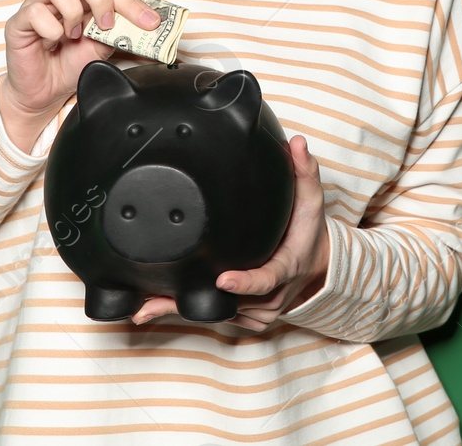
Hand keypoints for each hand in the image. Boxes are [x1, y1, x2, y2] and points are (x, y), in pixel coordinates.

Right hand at [0, 0, 160, 124]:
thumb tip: (143, 23)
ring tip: (74, 34)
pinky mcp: (18, 22)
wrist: (44, 93)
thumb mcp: (103, 47)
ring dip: (71, 10)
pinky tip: (52, 43)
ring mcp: (36, 4)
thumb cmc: (70, 64)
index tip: (149, 22)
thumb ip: (118, 31)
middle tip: (105, 24)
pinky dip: (50, 29)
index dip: (130, 1)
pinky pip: (34, 11)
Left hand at [133, 135, 329, 332]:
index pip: (267, 279)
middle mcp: (273, 297)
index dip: (244, 283)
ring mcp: (259, 313)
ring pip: (218, 314)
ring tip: (144, 307)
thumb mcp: (312, 200)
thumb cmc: (308, 231)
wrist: (317, 267)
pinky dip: (189, 312)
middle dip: (190, 302)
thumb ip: (305, 170)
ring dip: (182, 310)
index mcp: (287, 267)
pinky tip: (159, 308)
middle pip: (230, 304)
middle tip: (152, 302)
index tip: (222, 280)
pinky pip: (218, 317)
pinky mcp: (248, 319)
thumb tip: (296, 143)